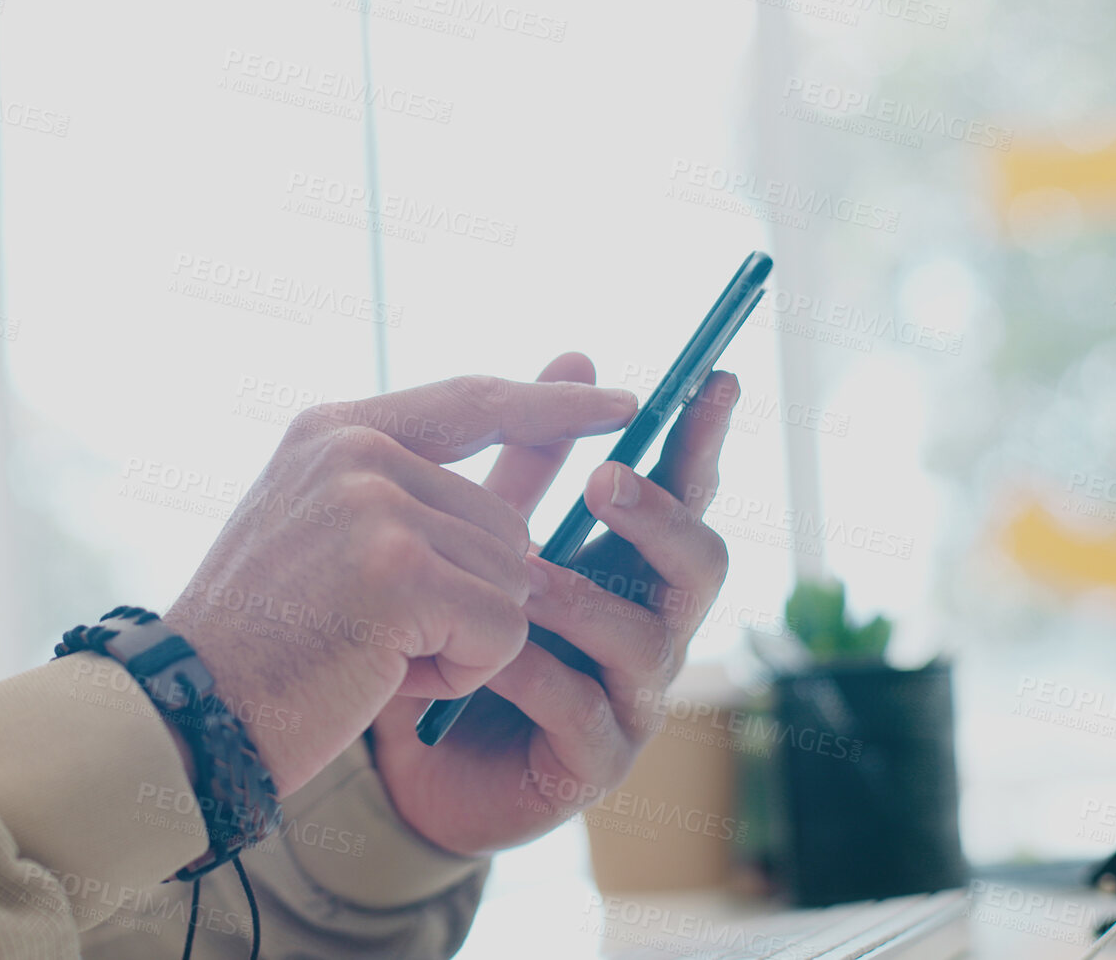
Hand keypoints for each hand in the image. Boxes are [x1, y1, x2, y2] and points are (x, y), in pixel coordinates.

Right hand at [163, 371, 638, 794]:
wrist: (192, 713)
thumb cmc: (261, 642)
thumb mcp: (326, 539)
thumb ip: (412, 500)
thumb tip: (520, 504)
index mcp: (335, 432)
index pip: (471, 400)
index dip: (550, 406)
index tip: (621, 402)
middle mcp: (357, 452)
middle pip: (504, 522)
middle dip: (469, 599)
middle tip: (375, 634)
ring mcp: (377, 506)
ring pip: (511, 579)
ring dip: (463, 641)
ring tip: (372, 654)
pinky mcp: (400, 573)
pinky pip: (503, 628)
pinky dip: (462, 673)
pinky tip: (386, 678)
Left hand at [368, 355, 738, 855]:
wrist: (401, 756)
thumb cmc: (455, 633)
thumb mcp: (483, 538)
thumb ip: (530, 459)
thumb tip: (577, 353)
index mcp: (631, 566)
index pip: (688, 493)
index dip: (704, 439)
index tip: (714, 377)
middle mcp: (651, 626)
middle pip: (703, 565)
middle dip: (662, 517)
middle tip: (606, 480)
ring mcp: (632, 698)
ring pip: (646, 638)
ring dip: (583, 597)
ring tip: (523, 573)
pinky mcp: (593, 761)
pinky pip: (580, 706)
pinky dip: (533, 669)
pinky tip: (486, 651)